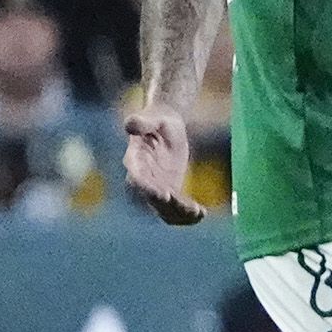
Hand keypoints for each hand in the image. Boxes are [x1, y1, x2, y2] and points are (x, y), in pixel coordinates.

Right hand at [122, 105, 202, 224]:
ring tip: (198, 213)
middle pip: (151, 197)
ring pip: (162, 206)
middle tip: (189, 209)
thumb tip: (129, 124)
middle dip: (168, 205)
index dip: (148, 188)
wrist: (166, 124)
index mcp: (135, 159)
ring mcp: (154, 184)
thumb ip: (142, 122)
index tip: (165, 195)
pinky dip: (186, 212)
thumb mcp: (154, 117)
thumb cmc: (158, 118)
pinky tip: (202, 214)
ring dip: (178, 213)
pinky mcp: (168, 188)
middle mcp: (142, 176)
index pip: (138, 177)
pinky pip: (174, 206)